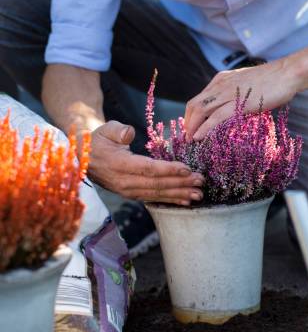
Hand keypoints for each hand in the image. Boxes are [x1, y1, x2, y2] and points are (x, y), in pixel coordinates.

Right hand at [88, 121, 203, 204]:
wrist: (83, 159)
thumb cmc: (98, 141)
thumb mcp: (105, 130)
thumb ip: (117, 130)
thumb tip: (128, 132)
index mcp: (119, 165)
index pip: (148, 169)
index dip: (168, 170)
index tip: (187, 169)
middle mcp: (124, 182)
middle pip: (157, 184)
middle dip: (181, 183)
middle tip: (201, 181)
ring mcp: (128, 191)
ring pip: (158, 194)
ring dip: (180, 194)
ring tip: (199, 194)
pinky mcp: (132, 195)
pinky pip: (154, 199)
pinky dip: (171, 200)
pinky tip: (186, 201)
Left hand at [184, 58, 301, 140]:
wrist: (287, 74)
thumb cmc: (273, 81)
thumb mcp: (248, 85)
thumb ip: (237, 94)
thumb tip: (234, 109)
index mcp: (221, 79)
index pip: (198, 98)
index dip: (191, 115)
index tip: (191, 128)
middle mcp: (220, 84)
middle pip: (195, 104)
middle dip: (188, 123)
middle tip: (187, 137)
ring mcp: (229, 93)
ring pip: (201, 111)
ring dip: (192, 127)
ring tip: (190, 141)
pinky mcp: (239, 103)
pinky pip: (216, 117)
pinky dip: (205, 128)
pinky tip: (199, 137)